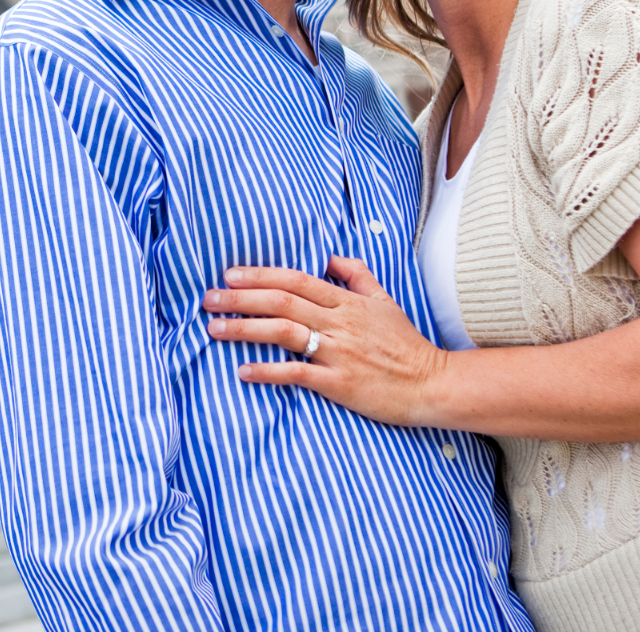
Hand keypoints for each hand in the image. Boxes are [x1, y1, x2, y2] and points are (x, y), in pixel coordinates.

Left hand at [203, 256, 448, 426]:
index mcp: (347, 301)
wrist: (429, 383)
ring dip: (245, 329)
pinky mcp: (340, 383)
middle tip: (209, 298)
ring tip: (214, 329)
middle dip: (241, 298)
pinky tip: (244, 371)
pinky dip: (268, 371)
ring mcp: (338, 352)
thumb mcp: (384, 299)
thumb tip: (329, 257)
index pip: (296, 280)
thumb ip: (356, 275)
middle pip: (282, 302)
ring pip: (284, 332)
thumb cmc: (405, 342)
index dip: (261, 275)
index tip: (231, 274)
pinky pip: (298, 374)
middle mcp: (339, 322)